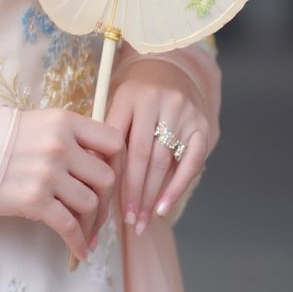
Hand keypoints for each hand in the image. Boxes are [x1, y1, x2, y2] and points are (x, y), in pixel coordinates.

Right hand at [0, 108, 124, 262]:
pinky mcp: (34, 201)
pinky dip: (78, 243)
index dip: (119, 163)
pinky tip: (80, 252)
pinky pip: (69, 227)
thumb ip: (69, 138)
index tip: (113, 178)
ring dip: (93, 224)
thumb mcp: (38, 124)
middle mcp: (60, 145)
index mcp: (64, 121)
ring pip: (91, 204)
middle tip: (100, 214)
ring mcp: (48, 173)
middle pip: (106, 178)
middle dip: (108, 201)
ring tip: (88, 234)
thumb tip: (98, 163)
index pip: (113, 141)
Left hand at [104, 59, 208, 234]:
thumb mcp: (115, 105)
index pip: (118, 143)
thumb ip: (106, 135)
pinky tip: (164, 208)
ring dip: (152, 196)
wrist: (169, 70)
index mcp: (129, 96)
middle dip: (133, 192)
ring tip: (141, 220)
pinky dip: (177, 188)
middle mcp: (158, 102)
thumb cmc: (135, 96)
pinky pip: (191, 162)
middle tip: (126, 220)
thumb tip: (91, 176)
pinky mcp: (201, 125)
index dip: (111, 175)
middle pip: (142, 155)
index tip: (104, 202)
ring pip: (164, 162)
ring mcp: (182, 113)